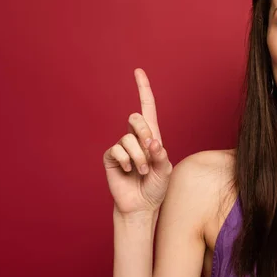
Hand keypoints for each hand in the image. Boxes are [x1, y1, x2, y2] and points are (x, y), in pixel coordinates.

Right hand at [103, 68, 172, 215]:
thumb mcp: (165, 170)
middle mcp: (135, 138)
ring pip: (128, 138)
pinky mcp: (111, 157)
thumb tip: (152, 141)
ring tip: (143, 171)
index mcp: (151, 136)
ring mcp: (122, 147)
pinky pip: (117, 150)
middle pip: (136, 118)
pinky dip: (127, 161)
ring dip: (140, 157)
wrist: (141, 205)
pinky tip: (129, 171)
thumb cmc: (155, 187)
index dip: (143, 89)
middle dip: (144, 133)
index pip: (147, 108)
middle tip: (150, 150)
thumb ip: (161, 155)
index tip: (138, 71)